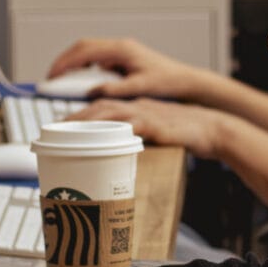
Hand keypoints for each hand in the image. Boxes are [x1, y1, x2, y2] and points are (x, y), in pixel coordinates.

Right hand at [49, 36, 219, 107]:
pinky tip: (83, 84)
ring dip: (74, 65)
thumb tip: (92, 91)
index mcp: (122, 49)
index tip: (52, 76)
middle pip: (83, 48)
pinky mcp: (123, 59)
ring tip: (62, 83)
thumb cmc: (168, 82)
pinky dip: (86, 69)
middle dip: (64, 62)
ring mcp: (121, 51)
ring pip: (89, 52)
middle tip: (51, 80)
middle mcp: (120, 47)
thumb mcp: (141, 87)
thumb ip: (116, 89)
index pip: (85, 50)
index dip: (65, 63)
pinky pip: (98, 60)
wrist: (186, 81)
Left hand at [72, 97, 228, 159]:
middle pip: (98, 107)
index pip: (102, 107)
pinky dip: (113, 131)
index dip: (79, 116)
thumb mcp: (157, 136)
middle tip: (53, 131)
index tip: (60, 127)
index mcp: (135, 108)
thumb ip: (138, 142)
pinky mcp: (156, 125)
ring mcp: (146, 114)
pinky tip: (100, 138)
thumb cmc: (186, 136)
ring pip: (108, 113)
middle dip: (74, 118)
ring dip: (86, 122)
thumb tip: (119, 160)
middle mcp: (137, 106)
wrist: (213, 129)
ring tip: (67, 133)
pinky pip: (130, 126)